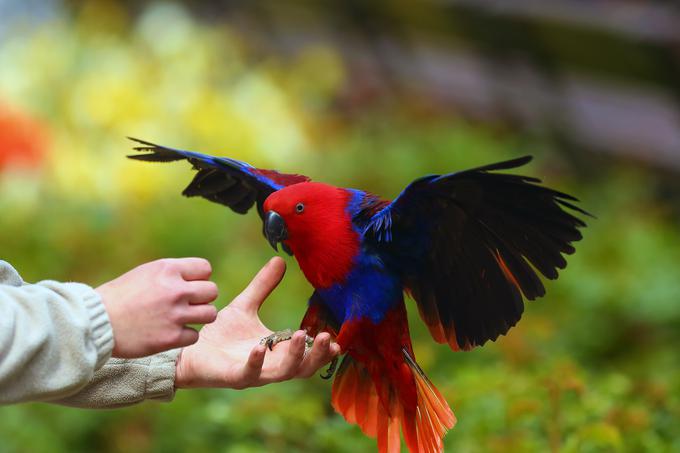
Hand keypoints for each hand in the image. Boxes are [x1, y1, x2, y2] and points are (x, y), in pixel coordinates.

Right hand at [96, 258, 217, 357]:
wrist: (96, 322)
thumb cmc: (119, 296)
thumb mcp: (146, 273)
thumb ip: (172, 274)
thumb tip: (197, 279)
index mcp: (168, 269)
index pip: (205, 269)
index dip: (199, 278)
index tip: (188, 286)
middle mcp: (175, 290)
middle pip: (212, 291)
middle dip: (202, 298)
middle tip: (188, 305)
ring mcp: (175, 314)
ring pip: (210, 313)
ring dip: (199, 317)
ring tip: (184, 318)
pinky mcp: (171, 337)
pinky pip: (195, 335)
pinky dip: (185, 336)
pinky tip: (171, 333)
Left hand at [175, 257, 340, 388]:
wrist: (188, 349)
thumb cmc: (220, 333)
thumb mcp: (246, 305)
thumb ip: (263, 286)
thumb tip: (279, 260)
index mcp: (277, 351)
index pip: (307, 356)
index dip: (323, 351)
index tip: (338, 340)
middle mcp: (270, 366)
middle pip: (303, 368)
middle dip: (317, 355)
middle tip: (327, 338)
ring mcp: (253, 373)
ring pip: (282, 373)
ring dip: (295, 357)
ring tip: (300, 335)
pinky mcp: (232, 376)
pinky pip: (249, 374)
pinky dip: (257, 362)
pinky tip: (261, 346)